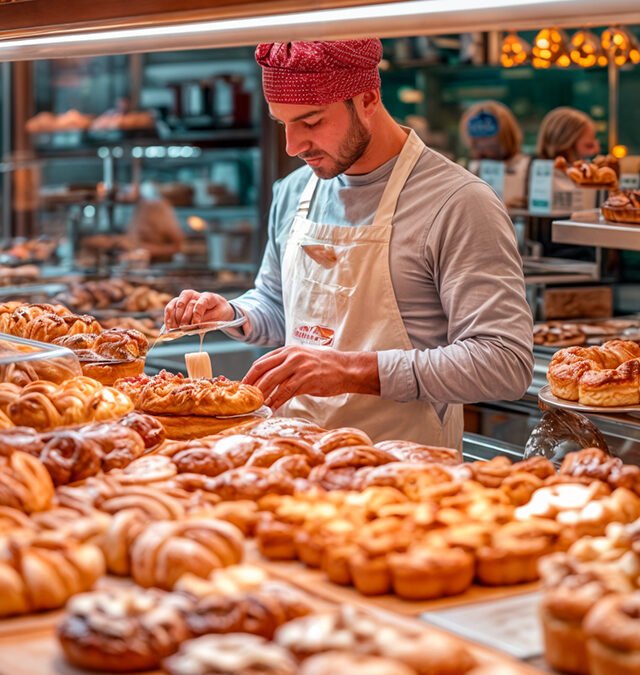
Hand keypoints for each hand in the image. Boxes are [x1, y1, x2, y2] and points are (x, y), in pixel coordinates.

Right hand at [164, 290, 233, 328]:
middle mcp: (195, 295)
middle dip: (184, 317)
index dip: (197, 314)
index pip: (200, 303)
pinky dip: (168, 317)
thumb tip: (196, 326)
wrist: (220, 308)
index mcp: (208, 297)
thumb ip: (208, 320)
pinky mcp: (179, 304)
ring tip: (174, 328)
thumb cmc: (220, 312)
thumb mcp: (219, 316)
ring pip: (175, 303)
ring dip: (173, 317)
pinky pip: (170, 307)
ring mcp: (186, 298)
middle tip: (184, 328)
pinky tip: (168, 327)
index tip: (195, 324)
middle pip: (185, 303)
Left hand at [243, 345, 379, 409]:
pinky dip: (277, 401)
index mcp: (288, 350)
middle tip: (245, 399)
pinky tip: (272, 408)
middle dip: (251, 386)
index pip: (261, 362)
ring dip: (262, 395)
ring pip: (272, 381)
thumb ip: (286, 366)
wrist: (347, 369)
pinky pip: (286, 392)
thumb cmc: (325, 366)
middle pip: (263, 370)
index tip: (243, 388)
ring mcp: (299, 366)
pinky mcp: (307, 379)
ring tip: (257, 405)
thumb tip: (268, 380)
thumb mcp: (303, 359)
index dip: (250, 376)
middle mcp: (292, 355)